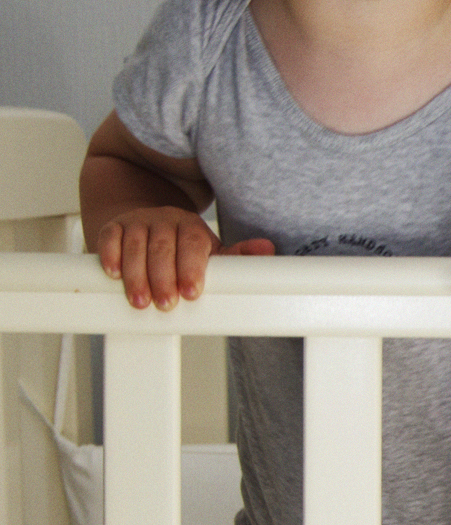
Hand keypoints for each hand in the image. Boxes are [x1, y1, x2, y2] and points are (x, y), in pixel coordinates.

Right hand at [94, 206, 271, 310]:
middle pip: (164, 247)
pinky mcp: (114, 226)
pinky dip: (110, 255)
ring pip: (136, 245)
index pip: (194, 244)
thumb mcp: (209, 250)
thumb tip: (267, 249)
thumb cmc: (181, 244)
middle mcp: (166, 220)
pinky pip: (110, 237)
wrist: (147, 222)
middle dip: (164, 278)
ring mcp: (138, 222)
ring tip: (140, 301)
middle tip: (165, 304)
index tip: (191, 292)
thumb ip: (235, 255)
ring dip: (137, 275)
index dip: (192, 268)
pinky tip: (113, 274)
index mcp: (192, 227)